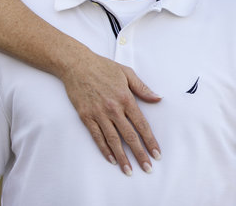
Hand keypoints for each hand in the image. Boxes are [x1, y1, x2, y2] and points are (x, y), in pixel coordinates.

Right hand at [60, 51, 161, 175]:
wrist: (77, 65)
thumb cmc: (103, 67)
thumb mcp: (127, 73)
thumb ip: (143, 88)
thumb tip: (158, 98)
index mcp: (126, 98)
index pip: (141, 124)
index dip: (150, 140)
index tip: (156, 153)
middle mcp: (113, 109)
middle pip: (129, 136)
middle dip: (140, 154)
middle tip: (148, 168)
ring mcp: (98, 114)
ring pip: (113, 140)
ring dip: (122, 157)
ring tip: (129, 170)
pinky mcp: (86, 117)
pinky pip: (97, 137)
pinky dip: (104, 149)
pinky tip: (111, 159)